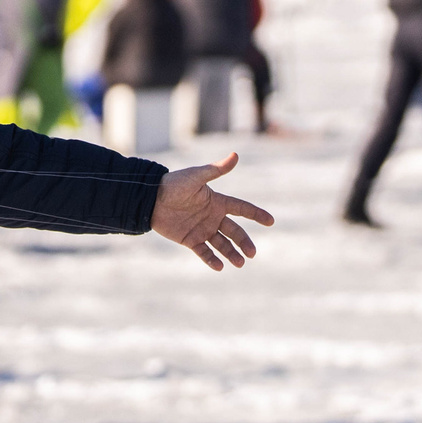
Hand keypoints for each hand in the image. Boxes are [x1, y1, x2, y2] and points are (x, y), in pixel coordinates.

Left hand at [151, 154, 274, 272]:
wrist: (150, 198)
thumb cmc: (173, 184)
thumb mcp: (196, 176)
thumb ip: (216, 170)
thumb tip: (235, 155)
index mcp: (217, 202)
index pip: (242, 209)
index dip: (256, 214)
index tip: (270, 221)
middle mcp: (212, 217)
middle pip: (234, 231)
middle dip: (244, 242)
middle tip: (252, 253)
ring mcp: (202, 229)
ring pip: (221, 244)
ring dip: (231, 254)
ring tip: (240, 263)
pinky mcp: (189, 240)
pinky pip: (203, 252)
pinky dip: (211, 259)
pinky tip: (219, 267)